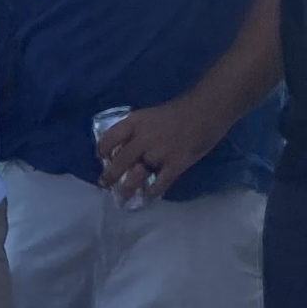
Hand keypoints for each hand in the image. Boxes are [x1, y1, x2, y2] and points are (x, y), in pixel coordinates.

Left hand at [95, 95, 215, 203]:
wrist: (205, 110)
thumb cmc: (179, 110)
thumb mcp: (149, 115)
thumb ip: (137, 130)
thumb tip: (125, 146)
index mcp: (134, 122)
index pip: (109, 138)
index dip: (102, 150)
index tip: (101, 157)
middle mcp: (142, 139)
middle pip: (119, 162)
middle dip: (109, 176)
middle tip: (103, 184)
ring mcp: (158, 154)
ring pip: (136, 177)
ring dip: (126, 189)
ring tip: (121, 197)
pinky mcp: (175, 165)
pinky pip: (159, 184)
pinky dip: (152, 192)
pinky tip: (148, 196)